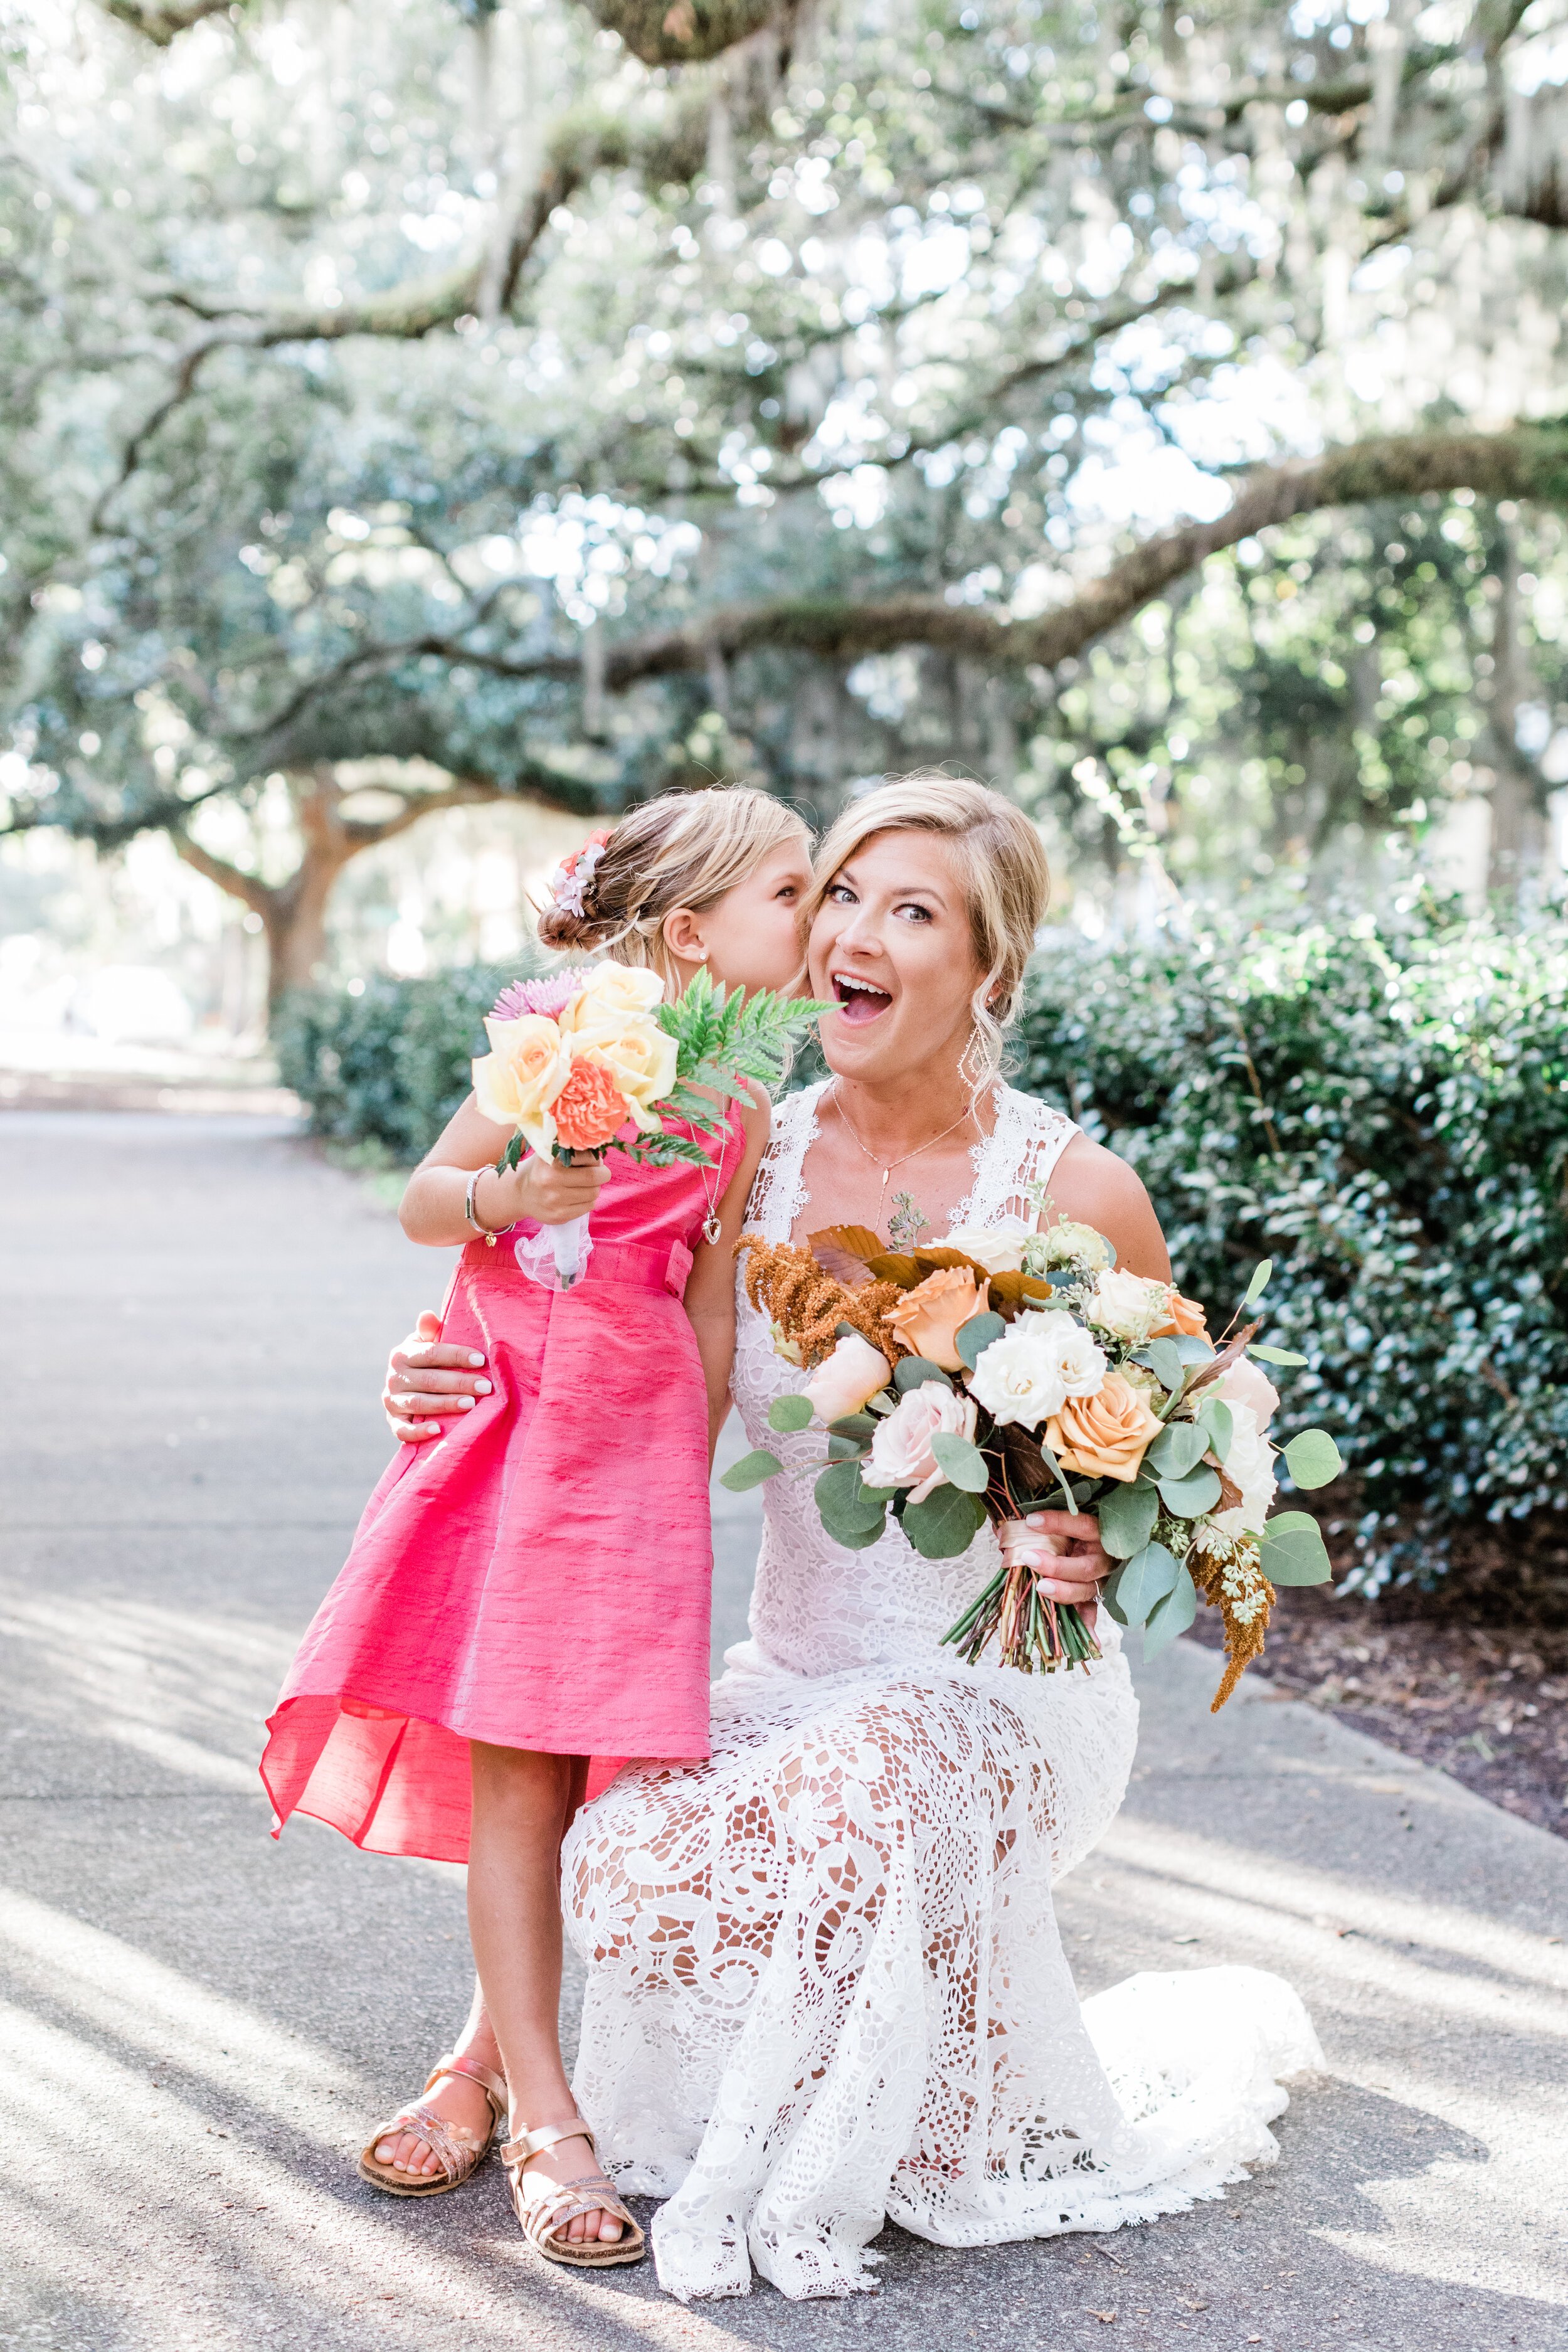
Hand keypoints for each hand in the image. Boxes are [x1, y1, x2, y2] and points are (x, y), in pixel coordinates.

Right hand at [384, 1311, 492, 1442]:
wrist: (408, 1389)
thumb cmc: (427, 1363)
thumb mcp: (426, 1344)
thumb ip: (429, 1331)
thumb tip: (428, 1315)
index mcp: (402, 1354)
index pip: (431, 1353)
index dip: (456, 1355)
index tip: (481, 1359)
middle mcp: (394, 1377)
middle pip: (429, 1380)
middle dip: (459, 1382)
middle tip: (485, 1386)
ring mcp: (392, 1401)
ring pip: (419, 1403)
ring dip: (446, 1404)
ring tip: (471, 1404)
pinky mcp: (393, 1421)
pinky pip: (403, 1430)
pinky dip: (419, 1432)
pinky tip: (438, 1429)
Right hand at [479, 1148, 607, 1232]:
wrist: (521, 1194)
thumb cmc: (542, 1170)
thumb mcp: (551, 1153)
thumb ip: (572, 1151)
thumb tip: (599, 1155)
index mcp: (550, 1161)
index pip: (589, 1158)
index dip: (596, 1160)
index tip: (594, 1161)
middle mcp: (551, 1180)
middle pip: (594, 1177)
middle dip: (602, 1174)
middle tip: (599, 1173)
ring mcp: (555, 1201)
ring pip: (593, 1193)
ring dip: (594, 1188)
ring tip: (584, 1185)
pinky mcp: (559, 1216)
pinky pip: (588, 1207)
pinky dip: (588, 1201)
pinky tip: (577, 1197)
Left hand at [1000, 1509, 1107, 1619]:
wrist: (1093, 1547)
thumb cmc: (1070, 1533)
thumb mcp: (1058, 1526)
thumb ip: (1034, 1526)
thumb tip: (1001, 1528)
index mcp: (1099, 1534)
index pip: (1083, 1526)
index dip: (1059, 1523)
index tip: (1031, 1521)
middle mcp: (1104, 1559)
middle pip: (1086, 1567)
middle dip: (1057, 1566)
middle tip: (1029, 1559)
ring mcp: (1102, 1581)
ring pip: (1087, 1590)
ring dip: (1064, 1592)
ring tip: (1041, 1589)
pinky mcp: (1095, 1598)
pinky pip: (1092, 1613)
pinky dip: (1088, 1627)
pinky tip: (1089, 1641)